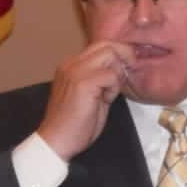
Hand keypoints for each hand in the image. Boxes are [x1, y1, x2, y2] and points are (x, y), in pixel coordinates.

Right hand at [37, 41, 135, 161]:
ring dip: (117, 76)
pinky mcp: (82, 82)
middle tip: (127, 77)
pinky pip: (111, 76)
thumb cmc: (76, 123)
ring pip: (111, 56)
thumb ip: (102, 77)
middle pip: (107, 45)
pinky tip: (104, 101)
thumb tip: (123, 67)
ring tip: (108, 94)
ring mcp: (75, 71)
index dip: (120, 54)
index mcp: (71, 65)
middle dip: (124, 57)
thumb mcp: (92, 93)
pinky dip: (114, 88)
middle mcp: (71, 63)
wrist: (57, 141)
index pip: (101, 45)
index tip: (128, 68)